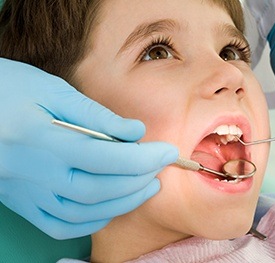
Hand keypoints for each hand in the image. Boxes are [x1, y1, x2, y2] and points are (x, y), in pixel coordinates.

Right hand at [0, 59, 177, 238]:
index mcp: (41, 139)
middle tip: (161, 166)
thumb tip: (135, 132)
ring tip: (147, 186)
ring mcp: (26, 193)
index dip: (143, 158)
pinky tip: (112, 206)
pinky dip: (93, 220)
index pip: (106, 158)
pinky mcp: (22, 202)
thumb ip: (95, 115)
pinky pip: (61, 224)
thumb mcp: (51, 90)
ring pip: (84, 211)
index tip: (167, 151)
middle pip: (99, 188)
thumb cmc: (8, 90)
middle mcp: (33, 173)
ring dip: (123, 202)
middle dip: (139, 180)